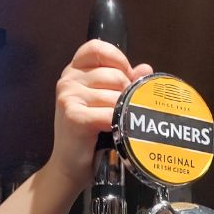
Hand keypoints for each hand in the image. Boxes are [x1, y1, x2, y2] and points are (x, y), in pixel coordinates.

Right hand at [49, 39, 152, 191]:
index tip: (126, 76)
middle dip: (125, 93)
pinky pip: (110, 114)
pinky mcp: (73, 115)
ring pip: (115, 96)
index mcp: (75, 70)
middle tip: (120, 111)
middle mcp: (68, 79)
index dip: (118, 59)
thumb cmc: (89, 134)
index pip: (97, 47)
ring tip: (113, 124)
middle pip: (114, 74)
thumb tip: (145, 69)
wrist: (69, 166)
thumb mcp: (105, 103)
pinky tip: (111, 132)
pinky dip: (116, 124)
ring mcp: (68, 96)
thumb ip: (124, 82)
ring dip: (121, 113)